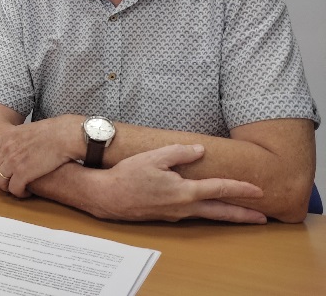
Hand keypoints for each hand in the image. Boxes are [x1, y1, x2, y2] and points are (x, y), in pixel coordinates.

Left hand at [0, 115, 82, 197]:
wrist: (64, 135)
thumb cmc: (52, 132)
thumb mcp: (27, 130)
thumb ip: (17, 139)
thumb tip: (17, 147)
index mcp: (6, 137)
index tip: (2, 171)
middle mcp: (6, 149)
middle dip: (0, 179)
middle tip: (11, 183)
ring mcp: (12, 161)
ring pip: (0, 182)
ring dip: (8, 188)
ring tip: (19, 189)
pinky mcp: (23, 173)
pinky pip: (13, 189)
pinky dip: (19, 193)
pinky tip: (27, 192)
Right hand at [87, 144, 266, 222]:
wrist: (107, 196)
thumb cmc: (128, 175)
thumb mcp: (154, 157)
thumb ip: (179, 152)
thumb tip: (200, 150)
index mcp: (184, 192)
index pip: (219, 189)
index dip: (241, 189)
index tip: (258, 190)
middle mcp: (184, 207)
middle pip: (220, 213)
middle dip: (243, 215)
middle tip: (262, 219)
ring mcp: (175, 214)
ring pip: (207, 216)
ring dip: (227, 216)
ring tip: (241, 215)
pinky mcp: (166, 216)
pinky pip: (193, 215)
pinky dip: (207, 213)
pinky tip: (207, 208)